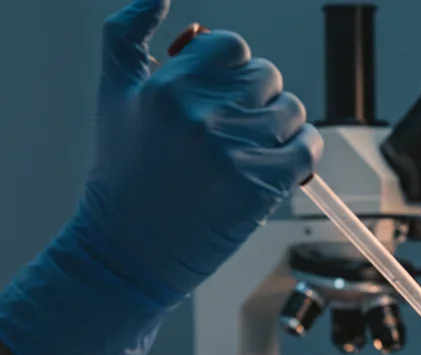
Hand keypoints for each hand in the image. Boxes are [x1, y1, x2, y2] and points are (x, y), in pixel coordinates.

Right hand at [0, 0, 320, 354]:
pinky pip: (307, 148)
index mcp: (167, 85)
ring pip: (290, 109)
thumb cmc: (122, 178)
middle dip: (254, 99)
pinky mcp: (259, 186)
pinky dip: (300, 155)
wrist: (125, 253)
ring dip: (278, 128)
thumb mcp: (113, 97)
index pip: (231, 46)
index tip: (217, 98)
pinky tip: (275, 168)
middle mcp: (200, 113)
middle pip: (266, 74)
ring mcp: (233, 150)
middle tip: (228, 132)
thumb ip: (127, 35)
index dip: (229, 70)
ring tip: (246, 153)